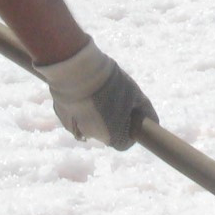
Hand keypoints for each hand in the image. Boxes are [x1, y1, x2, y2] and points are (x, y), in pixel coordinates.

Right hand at [34, 41, 155, 150]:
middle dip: (110, 121)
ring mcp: (75, 128)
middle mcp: (94, 137)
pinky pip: (75, 117)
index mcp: (114, 137)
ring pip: (90, 125)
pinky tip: (81, 94)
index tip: (128, 116)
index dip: (129, 129)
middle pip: (106, 133)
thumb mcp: (135, 94)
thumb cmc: (111, 84)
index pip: (125, 143)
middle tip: (112, 99)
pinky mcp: (61, 117)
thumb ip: (145, 111)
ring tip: (95, 93)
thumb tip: (153, 122)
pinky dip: (79, 108)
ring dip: (94, 114)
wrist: (77, 71)